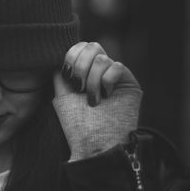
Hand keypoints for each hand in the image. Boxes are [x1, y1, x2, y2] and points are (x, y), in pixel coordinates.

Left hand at [52, 42, 141, 160]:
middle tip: (79, 87)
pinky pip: (117, 67)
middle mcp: (98, 72)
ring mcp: (114, 77)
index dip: (72, 55)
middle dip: (80, 66)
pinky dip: (107, 82)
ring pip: (102, 58)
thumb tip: (62, 55)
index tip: (68, 75)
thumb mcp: (61, 97)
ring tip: (92, 99)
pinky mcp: (129, 83)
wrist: (94, 144)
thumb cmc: (76, 125)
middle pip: (92, 46)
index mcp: (82, 73)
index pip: (79, 47)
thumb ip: (60, 75)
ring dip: (92, 80)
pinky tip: (106, 97)